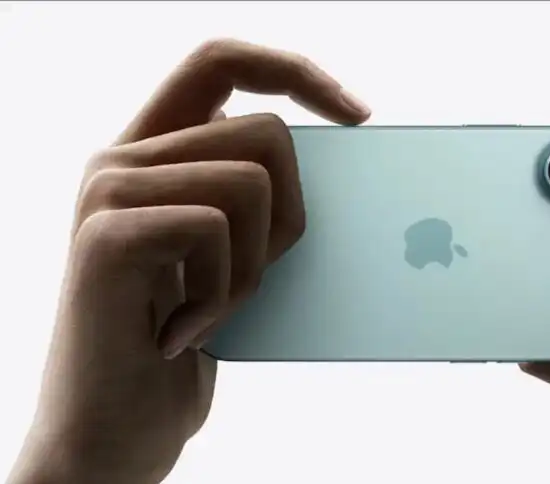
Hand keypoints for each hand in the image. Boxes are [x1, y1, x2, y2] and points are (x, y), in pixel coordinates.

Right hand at [7, 39, 370, 483]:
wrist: (116, 431)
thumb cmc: (184, 341)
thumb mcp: (233, 256)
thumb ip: (257, 197)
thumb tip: (351, 158)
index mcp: (155, 154)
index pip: (222, 62)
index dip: (296, 73)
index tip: (360, 117)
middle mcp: (121, 158)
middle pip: (264, 131)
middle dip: (291, 215)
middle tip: (254, 277)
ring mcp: (106, 192)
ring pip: (249, 181)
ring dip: (253, 268)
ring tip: (211, 312)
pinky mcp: (104, 236)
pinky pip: (215, 229)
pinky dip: (223, 295)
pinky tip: (182, 333)